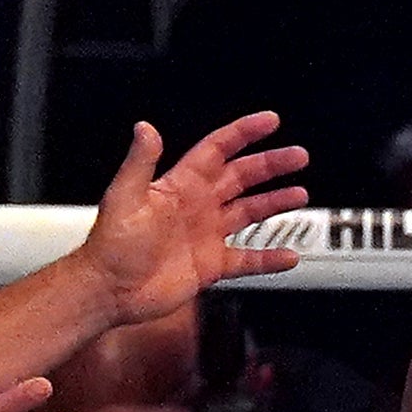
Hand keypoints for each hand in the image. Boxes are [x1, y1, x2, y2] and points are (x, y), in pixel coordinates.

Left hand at [81, 112, 311, 325]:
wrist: (111, 289)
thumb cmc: (112, 244)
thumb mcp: (124, 196)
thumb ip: (140, 162)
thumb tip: (145, 128)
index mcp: (181, 185)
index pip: (218, 150)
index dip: (243, 134)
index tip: (270, 122)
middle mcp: (198, 205)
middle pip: (242, 177)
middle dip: (271, 165)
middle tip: (298, 156)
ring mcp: (207, 235)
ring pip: (249, 212)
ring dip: (275, 202)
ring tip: (300, 194)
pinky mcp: (212, 265)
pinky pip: (248, 259)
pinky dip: (269, 259)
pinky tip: (288, 256)